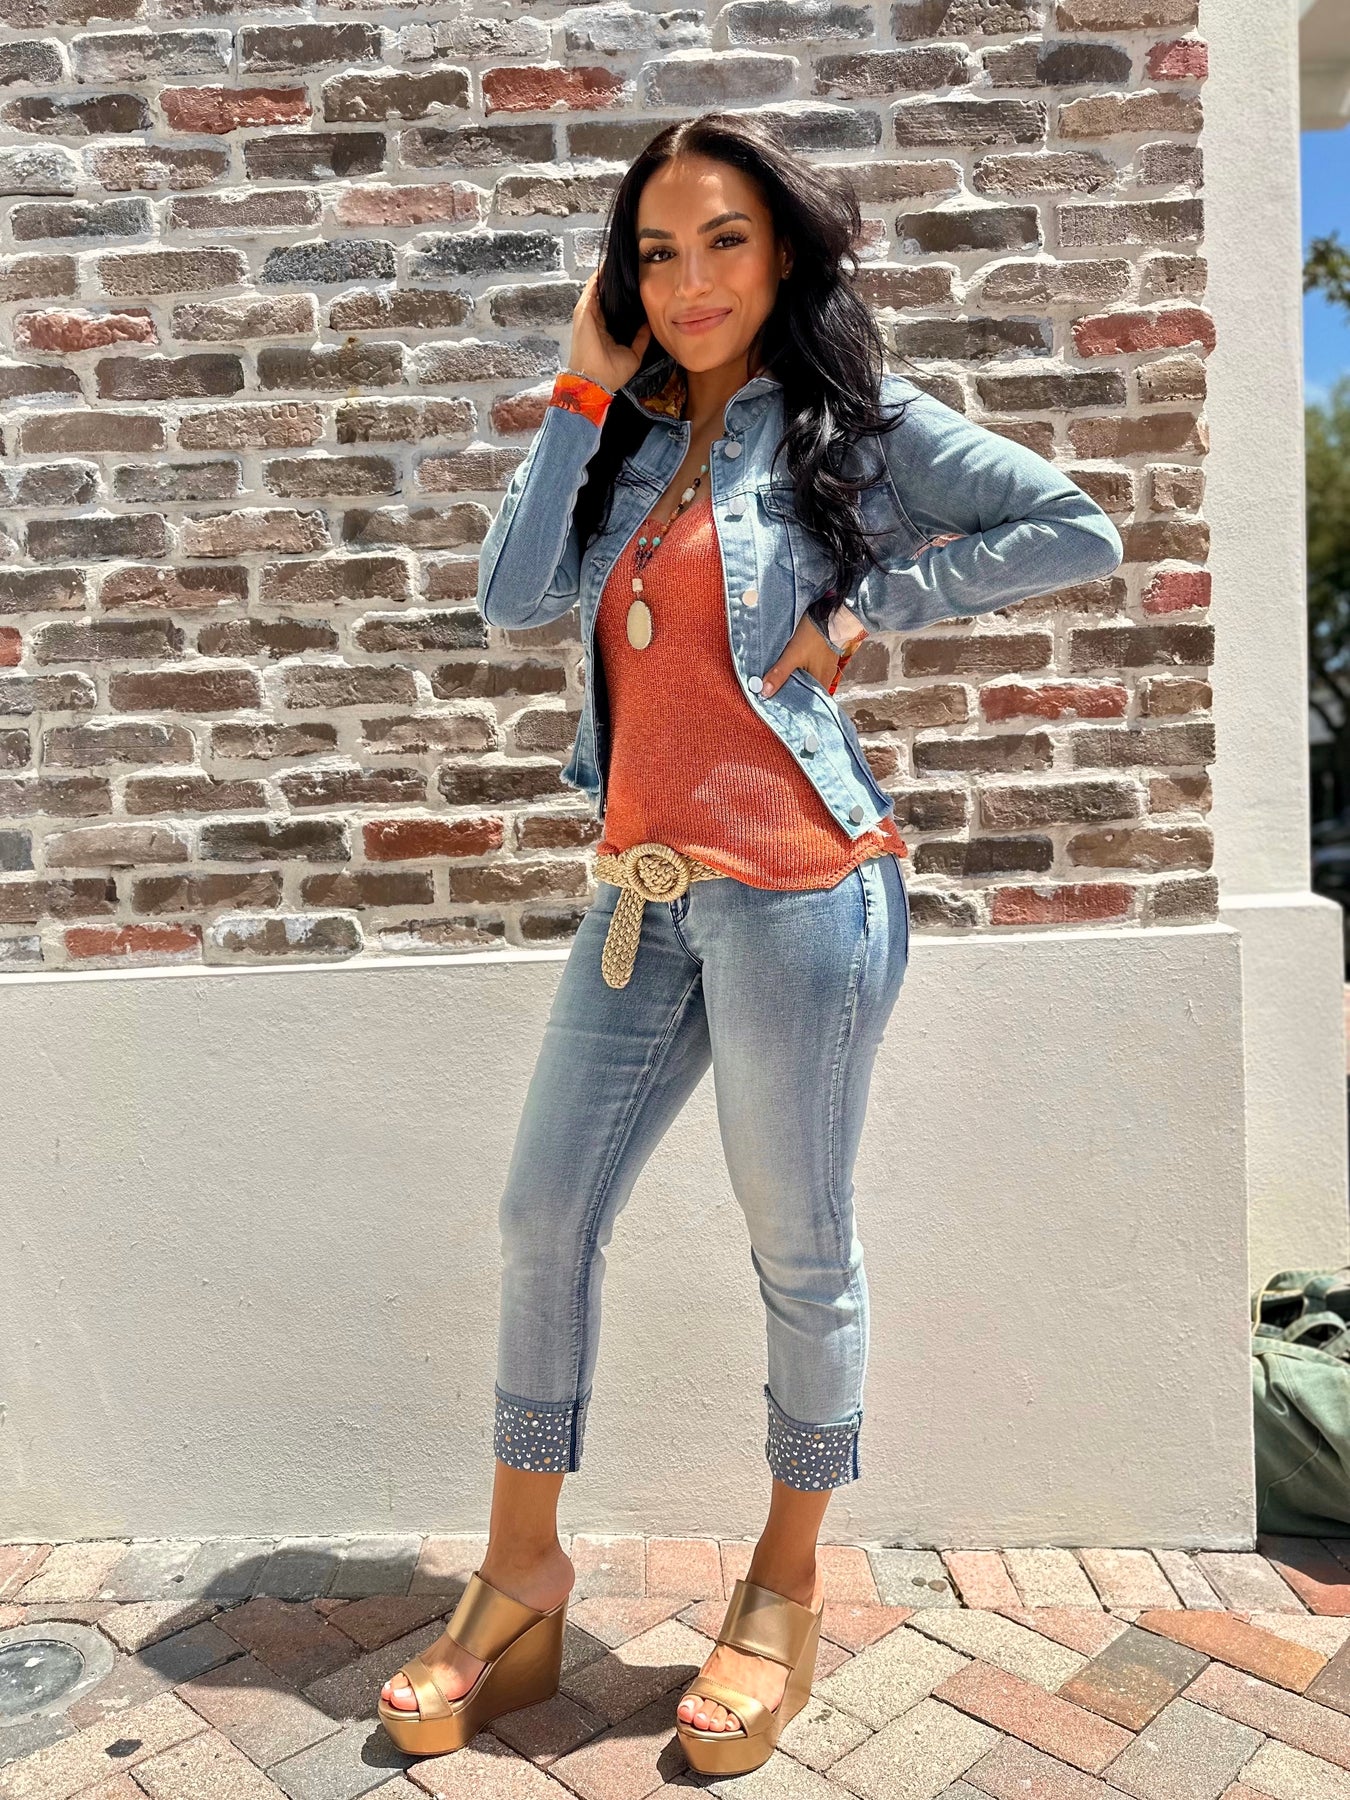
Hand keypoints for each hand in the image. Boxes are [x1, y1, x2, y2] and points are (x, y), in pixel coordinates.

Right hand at [568, 269, 652, 395]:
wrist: (594, 381)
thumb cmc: (611, 373)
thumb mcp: (633, 354)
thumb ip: (641, 338)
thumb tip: (650, 323)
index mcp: (605, 327)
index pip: (615, 304)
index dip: (625, 293)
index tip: (638, 281)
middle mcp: (595, 317)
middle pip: (607, 292)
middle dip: (619, 280)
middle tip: (633, 266)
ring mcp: (588, 312)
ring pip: (599, 285)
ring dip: (610, 274)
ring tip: (624, 260)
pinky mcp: (584, 309)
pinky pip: (593, 286)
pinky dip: (602, 274)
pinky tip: (612, 264)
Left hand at [759, 610, 846, 699]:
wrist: (831, 615)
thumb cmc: (814, 636)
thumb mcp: (793, 655)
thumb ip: (780, 674)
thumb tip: (764, 692)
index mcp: (821, 683)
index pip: (808, 704)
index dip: (794, 706)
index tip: (779, 706)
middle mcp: (826, 679)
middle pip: (807, 692)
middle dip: (792, 694)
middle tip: (775, 696)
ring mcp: (827, 668)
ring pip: (809, 681)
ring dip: (797, 682)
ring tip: (781, 683)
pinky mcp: (825, 659)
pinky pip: (811, 671)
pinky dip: (802, 672)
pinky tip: (792, 669)